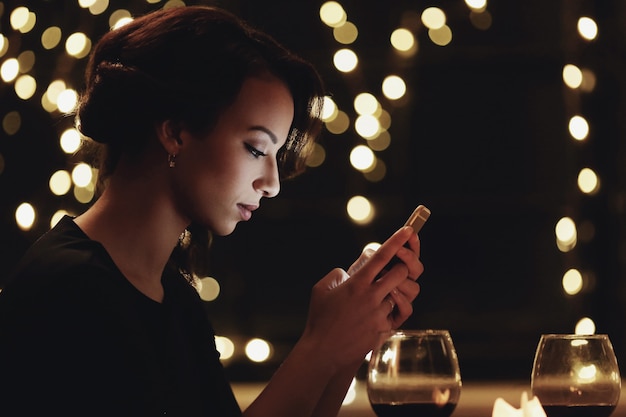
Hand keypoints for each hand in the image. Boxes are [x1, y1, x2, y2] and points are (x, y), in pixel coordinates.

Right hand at [300, 226, 422, 370]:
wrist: (323, 351)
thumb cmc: (320, 318)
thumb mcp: (321, 289)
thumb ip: (338, 274)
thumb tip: (350, 273)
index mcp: (357, 283)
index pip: (381, 256)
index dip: (396, 241)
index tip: (407, 230)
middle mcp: (371, 296)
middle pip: (400, 273)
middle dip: (401, 268)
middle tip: (393, 270)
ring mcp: (379, 314)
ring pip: (400, 295)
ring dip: (392, 294)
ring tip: (376, 301)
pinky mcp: (383, 329)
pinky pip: (396, 315)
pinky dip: (388, 313)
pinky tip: (374, 316)